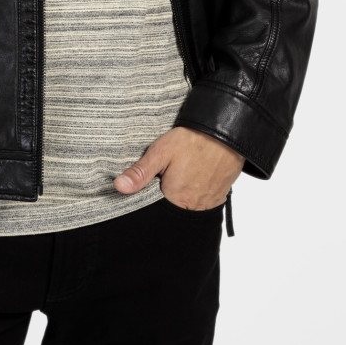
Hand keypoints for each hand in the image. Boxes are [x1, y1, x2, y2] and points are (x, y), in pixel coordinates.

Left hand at [113, 125, 243, 209]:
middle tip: (167, 179)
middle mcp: (194, 206)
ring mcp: (209, 203)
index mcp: (176, 198)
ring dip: (182, 199)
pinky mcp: (220, 196)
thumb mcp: (161, 152)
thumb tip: (119, 187)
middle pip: (174, 211)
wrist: (225, 133)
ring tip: (180, 179)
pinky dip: (197, 197)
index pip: (156, 211)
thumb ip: (140, 172)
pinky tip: (193, 181)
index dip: (150, 201)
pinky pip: (204, 204)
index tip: (149, 188)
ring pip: (189, 208)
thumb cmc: (192, 140)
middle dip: (167, 200)